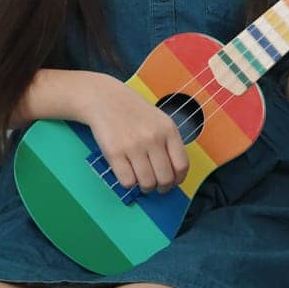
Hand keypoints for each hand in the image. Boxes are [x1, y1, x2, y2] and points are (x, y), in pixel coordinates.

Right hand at [79, 73, 188, 193]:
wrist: (106, 99)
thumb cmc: (135, 113)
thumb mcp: (161, 121)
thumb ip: (170, 143)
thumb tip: (175, 174)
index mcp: (168, 130)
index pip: (182, 165)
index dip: (178, 179)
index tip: (174, 182)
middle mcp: (153, 138)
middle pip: (165, 178)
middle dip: (163, 188)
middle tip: (157, 186)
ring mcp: (133, 146)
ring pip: (147, 183)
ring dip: (146, 188)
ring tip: (143, 181)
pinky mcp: (114, 153)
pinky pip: (127, 182)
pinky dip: (129, 184)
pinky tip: (128, 174)